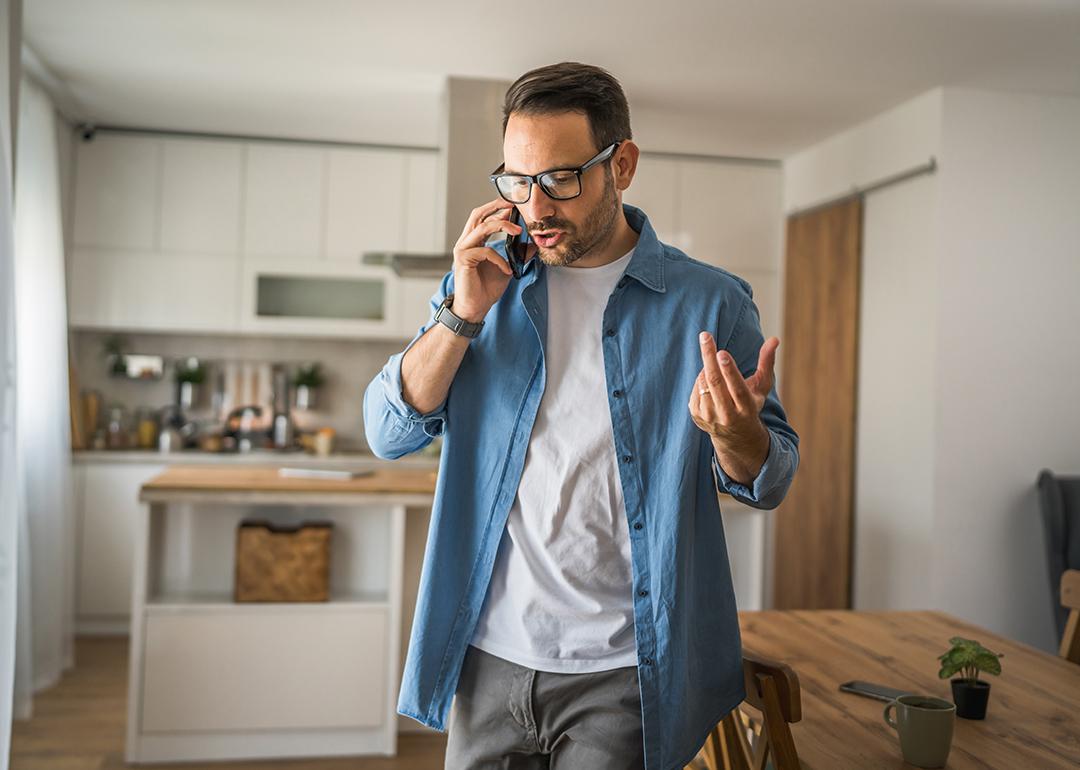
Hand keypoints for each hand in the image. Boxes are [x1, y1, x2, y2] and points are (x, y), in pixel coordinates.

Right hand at [451, 199, 534, 322]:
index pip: (482, 217)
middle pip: (478, 214)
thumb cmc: (485, 289)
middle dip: (496, 206)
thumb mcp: (507, 268)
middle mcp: (465, 242)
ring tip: (519, 231)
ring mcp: (463, 250)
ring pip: (482, 227)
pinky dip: (500, 259)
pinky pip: (486, 251)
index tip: (513, 205)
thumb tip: (532, 245)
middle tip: (513, 204)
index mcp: (473, 241)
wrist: (475, 308)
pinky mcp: (464, 259)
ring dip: (503, 226)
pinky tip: (507, 270)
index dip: (497, 208)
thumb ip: (517, 255)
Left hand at [689, 332, 778, 481]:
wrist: (735, 436)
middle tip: (705, 336)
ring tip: (714, 362)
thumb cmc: (750, 404)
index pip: (736, 388)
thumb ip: (767, 363)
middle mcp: (727, 414)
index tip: (722, 352)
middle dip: (709, 356)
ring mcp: (709, 416)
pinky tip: (709, 379)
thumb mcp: (762, 387)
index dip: (729, 370)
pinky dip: (702, 378)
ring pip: (703, 383)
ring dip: (707, 367)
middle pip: (715, 382)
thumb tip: (774, 339)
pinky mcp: (696, 415)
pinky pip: (696, 387)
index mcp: (746, 408)